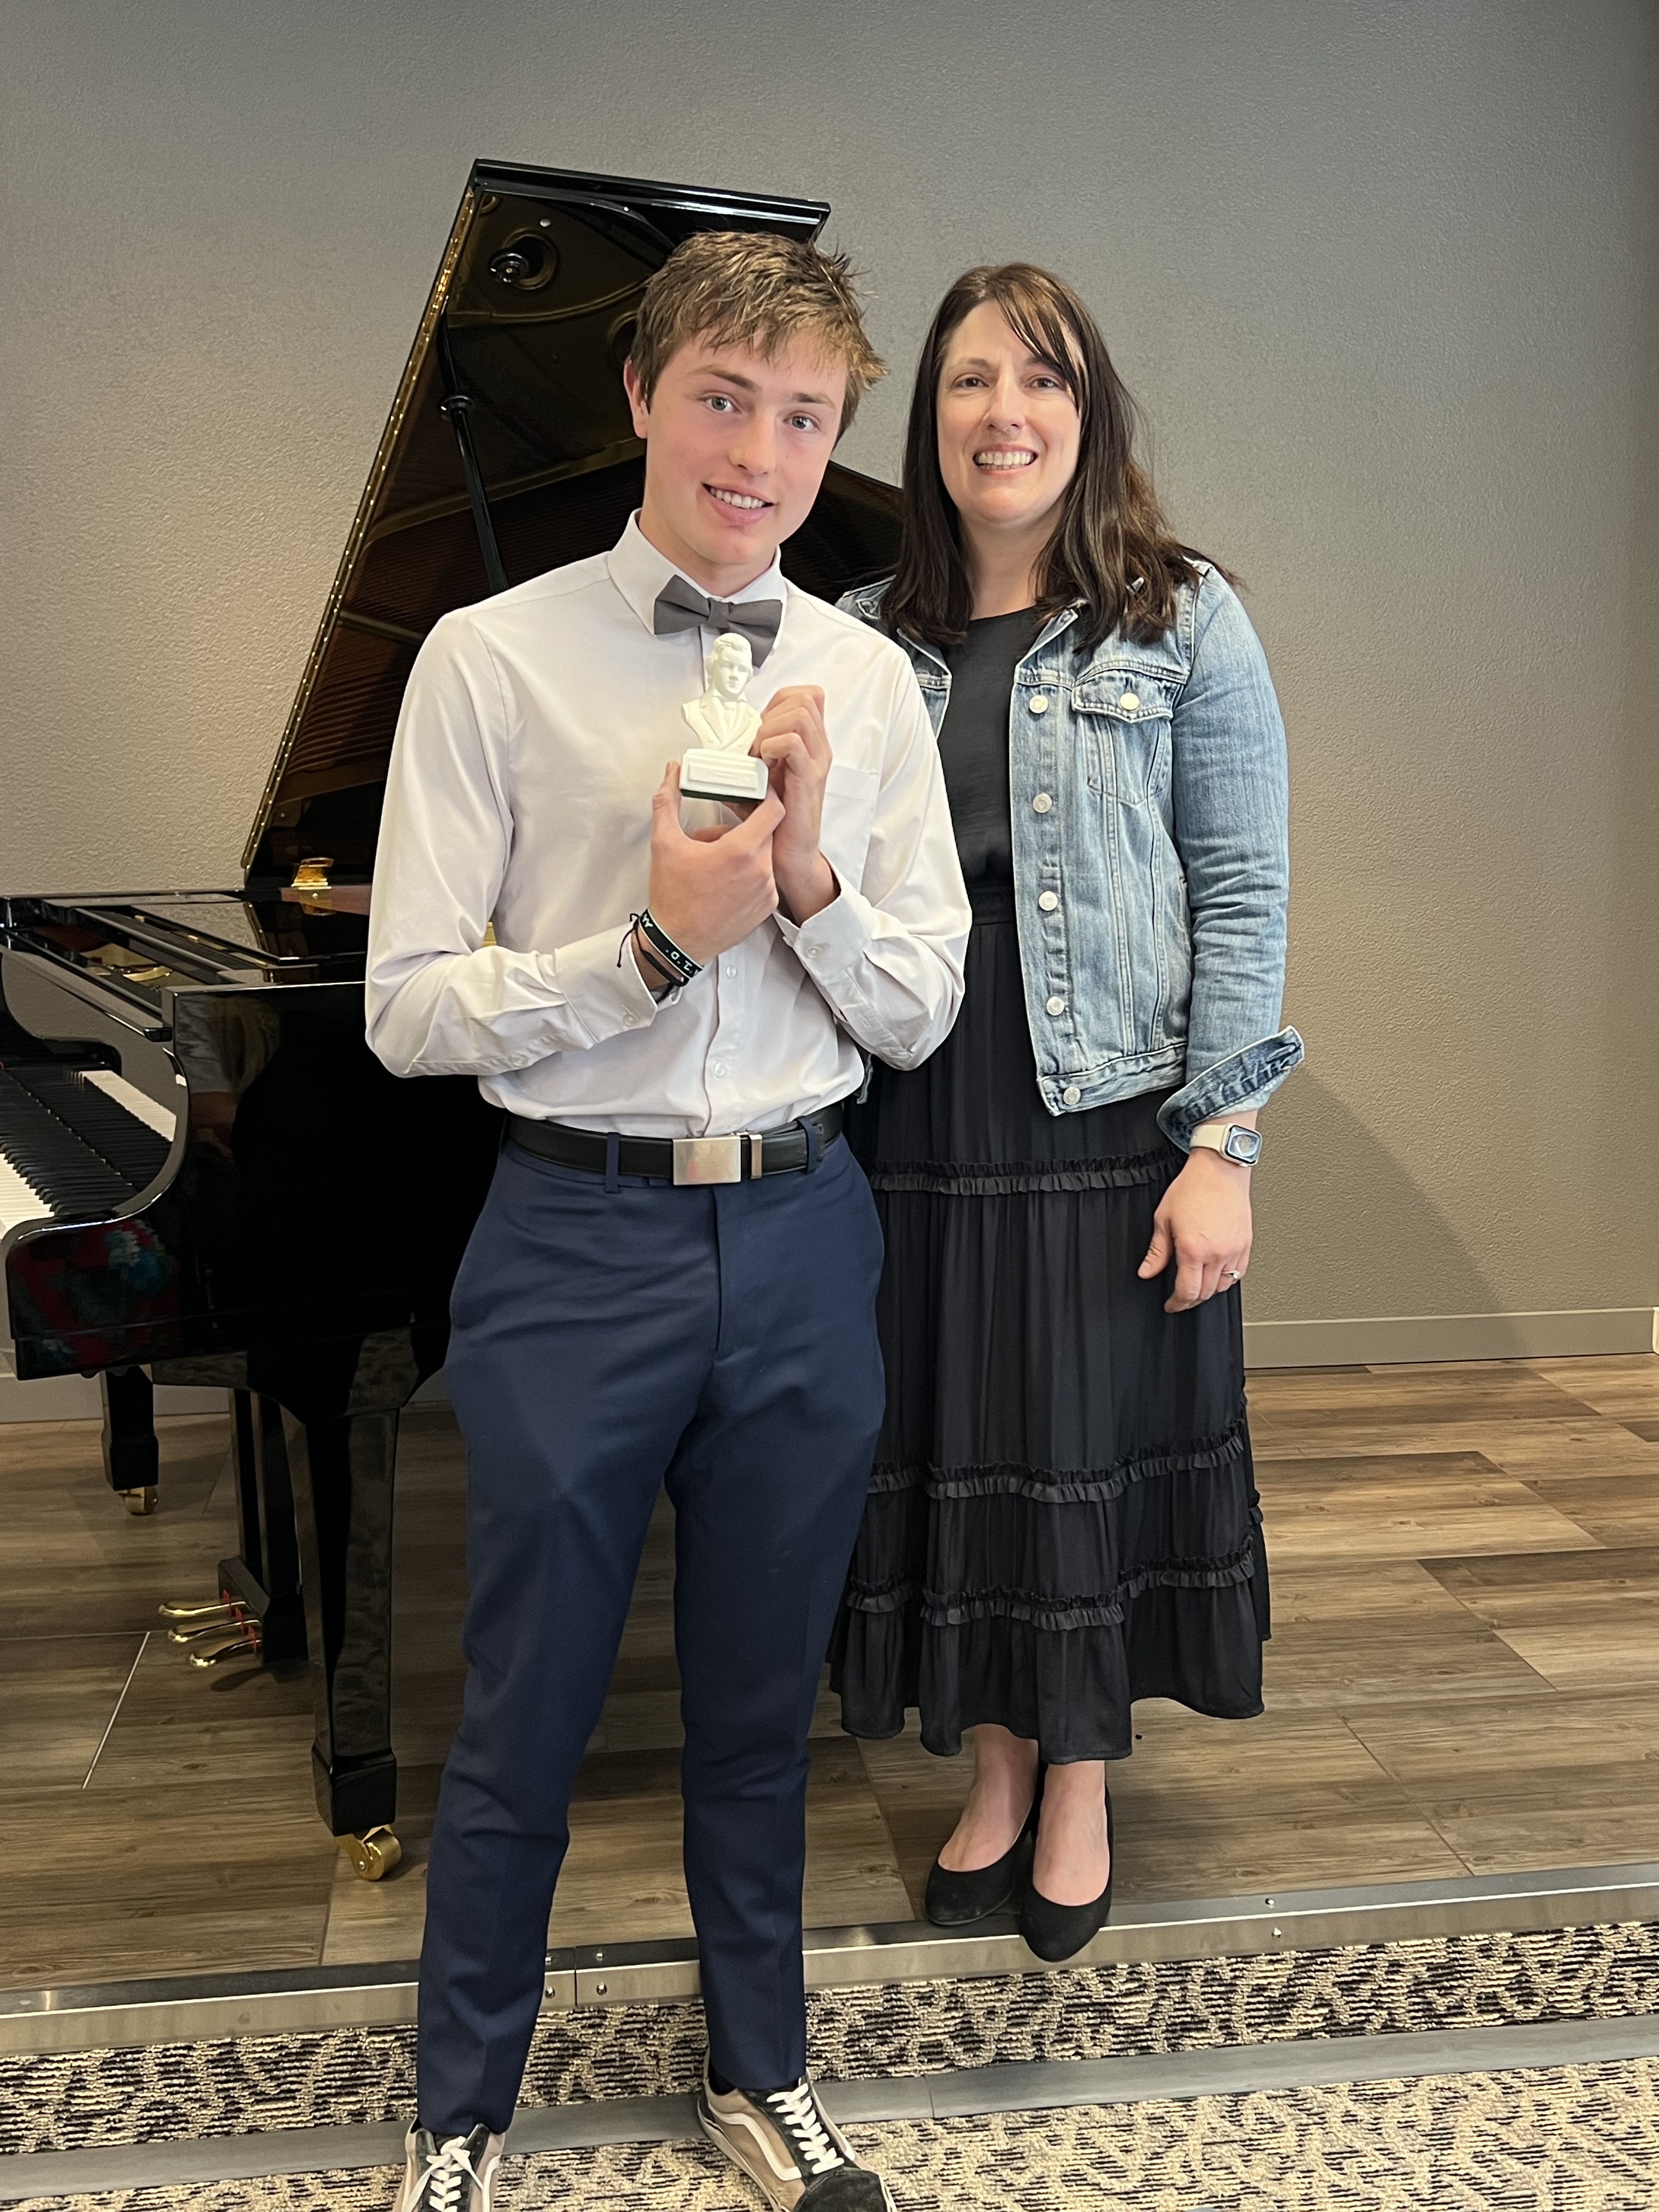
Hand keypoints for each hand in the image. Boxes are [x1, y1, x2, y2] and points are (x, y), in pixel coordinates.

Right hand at [645, 762, 782, 967]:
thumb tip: (671, 773)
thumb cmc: (672, 897)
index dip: (767, 795)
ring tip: (719, 858)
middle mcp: (760, 871)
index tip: (755, 792)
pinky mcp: (766, 908)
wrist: (678, 943)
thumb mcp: (664, 843)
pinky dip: (751, 872)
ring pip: (766, 855)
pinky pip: (766, 878)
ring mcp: (766, 891)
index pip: (774, 809)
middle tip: (724, 829)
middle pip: (768, 831)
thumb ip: (668, 801)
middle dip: (748, 825)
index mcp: (740, 851)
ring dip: (748, 850)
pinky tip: (726, 878)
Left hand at [750, 684, 835, 923]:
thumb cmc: (777, 823)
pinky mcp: (808, 779)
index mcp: (809, 746)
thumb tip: (719, 753)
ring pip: (800, 713)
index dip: (778, 701)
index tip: (760, 728)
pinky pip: (792, 742)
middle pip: (806, 697)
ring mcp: (815, 763)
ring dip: (770, 728)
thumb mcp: (761, 783)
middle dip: (772, 713)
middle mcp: (817, 750)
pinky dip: (771, 745)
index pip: (805, 696)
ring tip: (760, 755)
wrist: (791, 857)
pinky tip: (763, 765)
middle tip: (758, 744)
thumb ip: (749, 762)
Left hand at [1137, 1147, 1253, 1311]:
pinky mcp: (1246, 1244)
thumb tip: (1146, 1272)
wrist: (1219, 1170)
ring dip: (1208, 1291)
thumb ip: (1156, 1251)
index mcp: (1193, 1249)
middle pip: (1205, 1293)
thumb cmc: (1192, 1188)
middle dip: (1190, 1300)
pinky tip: (1215, 1273)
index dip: (1177, 1304)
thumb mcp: (1163, 1219)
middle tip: (1180, 1298)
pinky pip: (1238, 1273)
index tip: (1171, 1305)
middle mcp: (1217, 1253)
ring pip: (1223, 1286)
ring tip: (1196, 1285)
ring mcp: (1234, 1250)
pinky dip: (1225, 1279)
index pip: (1187, 1292)